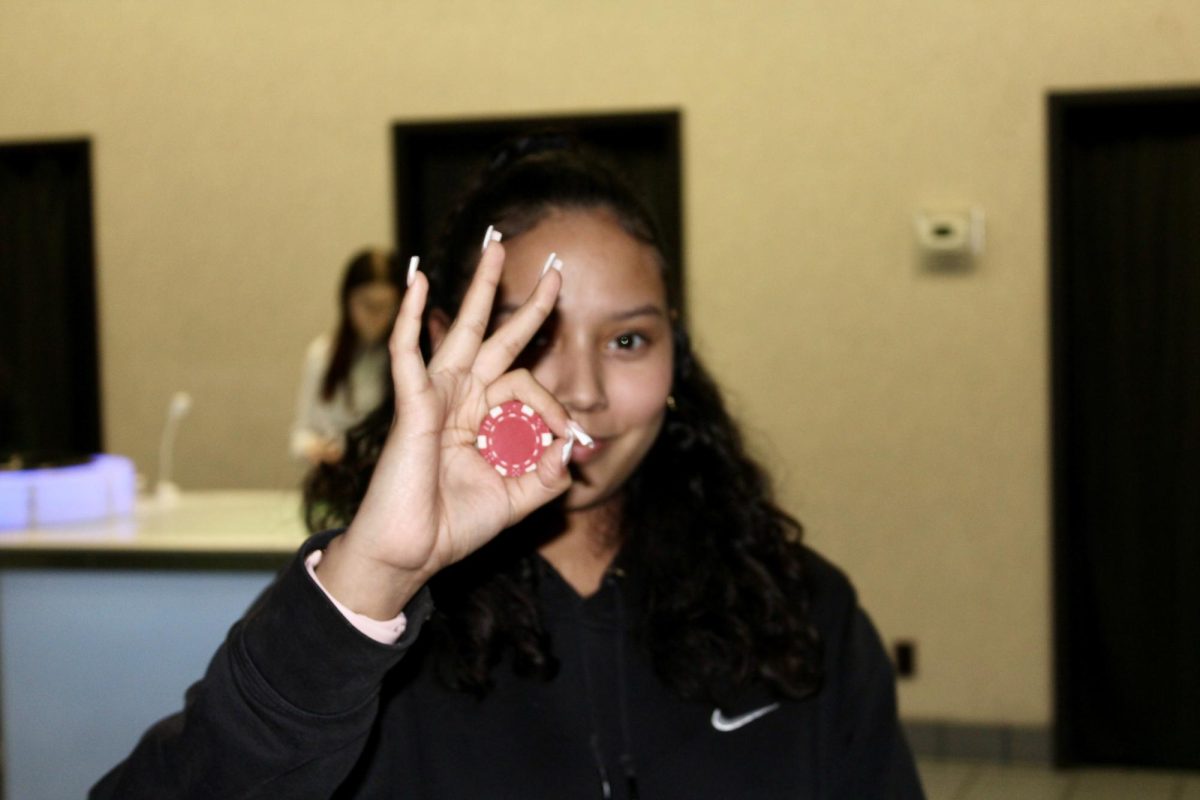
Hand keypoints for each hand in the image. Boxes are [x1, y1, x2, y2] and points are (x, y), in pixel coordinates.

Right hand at [316, 242, 572, 616]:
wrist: (411, 554)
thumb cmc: (455, 526)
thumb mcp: (517, 501)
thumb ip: (548, 475)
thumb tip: (574, 446)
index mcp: (487, 418)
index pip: (532, 387)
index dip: (557, 407)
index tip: (572, 440)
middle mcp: (464, 399)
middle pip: (500, 338)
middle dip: (527, 303)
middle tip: (554, 270)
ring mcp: (437, 397)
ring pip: (463, 331)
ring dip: (479, 288)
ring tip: (494, 247)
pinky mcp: (412, 405)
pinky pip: (408, 353)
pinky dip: (410, 316)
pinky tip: (418, 282)